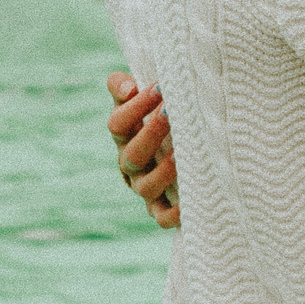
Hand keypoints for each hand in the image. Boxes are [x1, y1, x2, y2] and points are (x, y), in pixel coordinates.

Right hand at [105, 71, 179, 228]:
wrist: (172, 148)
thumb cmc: (158, 116)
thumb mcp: (139, 99)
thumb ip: (123, 87)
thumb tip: (129, 87)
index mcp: (124, 137)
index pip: (118, 124)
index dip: (136, 106)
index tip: (160, 86)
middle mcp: (130, 164)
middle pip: (133, 154)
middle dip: (152, 133)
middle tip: (171, 112)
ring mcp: (144, 187)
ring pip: (146, 187)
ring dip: (163, 171)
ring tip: (181, 153)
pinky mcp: (161, 209)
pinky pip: (162, 217)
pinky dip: (172, 215)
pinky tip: (187, 204)